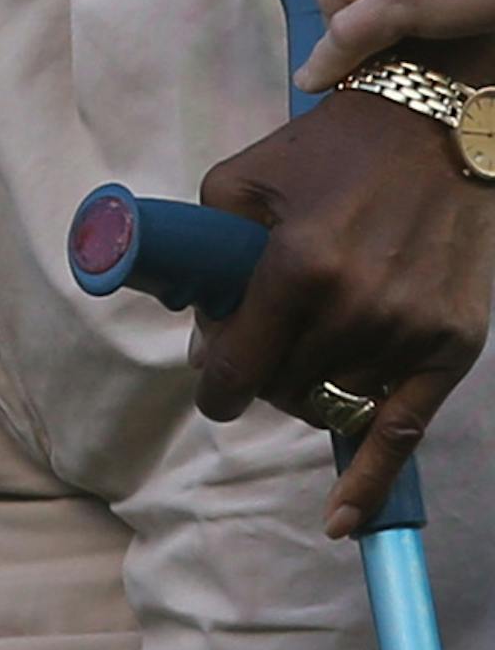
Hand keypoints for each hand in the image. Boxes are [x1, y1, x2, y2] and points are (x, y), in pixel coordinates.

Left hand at [192, 89, 494, 534]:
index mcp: (298, 266)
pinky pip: (403, 432)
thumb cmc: (328, 149)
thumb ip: (205, 250)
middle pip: (283, 389)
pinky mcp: (451, 345)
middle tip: (258, 342)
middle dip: (261, 375)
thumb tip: (198, 329)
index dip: (214, 383)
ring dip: (307, 392)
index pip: (237, 366)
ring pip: (332, 405)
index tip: (210, 383)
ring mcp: (408, 331)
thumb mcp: (242, 177)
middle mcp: (356, 308)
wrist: (433, 129)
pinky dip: (367, 481)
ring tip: (303, 351)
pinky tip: (342, 520)